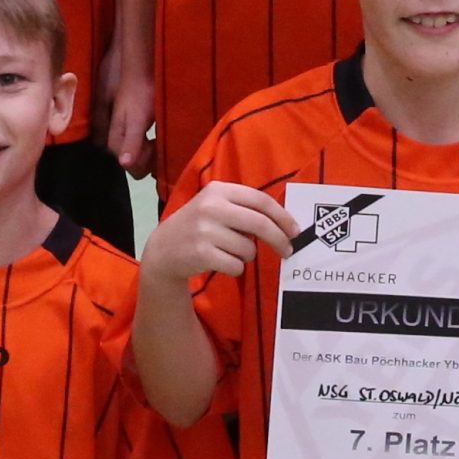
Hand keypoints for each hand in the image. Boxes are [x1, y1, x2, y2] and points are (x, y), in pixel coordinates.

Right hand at [104, 71, 156, 178]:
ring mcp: (123, 138)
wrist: (139, 74)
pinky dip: (153, 145)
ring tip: (161, 134)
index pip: (135, 170)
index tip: (157, 145)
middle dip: (152, 158)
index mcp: (116, 143)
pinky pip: (142, 148)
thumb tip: (124, 164)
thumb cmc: (139, 96)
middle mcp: (117, 144)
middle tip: (161, 139)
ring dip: (154, 151)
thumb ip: (131, 142)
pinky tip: (159, 134)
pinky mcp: (130, 131)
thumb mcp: (137, 121)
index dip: (149, 163)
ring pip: (141, 157)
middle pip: (137, 165)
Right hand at [141, 182, 296, 284]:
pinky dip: (235, 268)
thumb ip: (244, 208)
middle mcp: (211, 207)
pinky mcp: (201, 253)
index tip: (295, 230)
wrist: (164, 249)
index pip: (260, 200)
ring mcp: (205, 230)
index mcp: (218, 190)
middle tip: (288, 250)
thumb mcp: (215, 206)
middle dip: (279, 239)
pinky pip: (236, 265)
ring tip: (229, 251)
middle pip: (260, 224)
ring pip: (249, 248)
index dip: (282, 216)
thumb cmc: (198, 226)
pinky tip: (220, 262)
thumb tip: (285, 223)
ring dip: (247, 255)